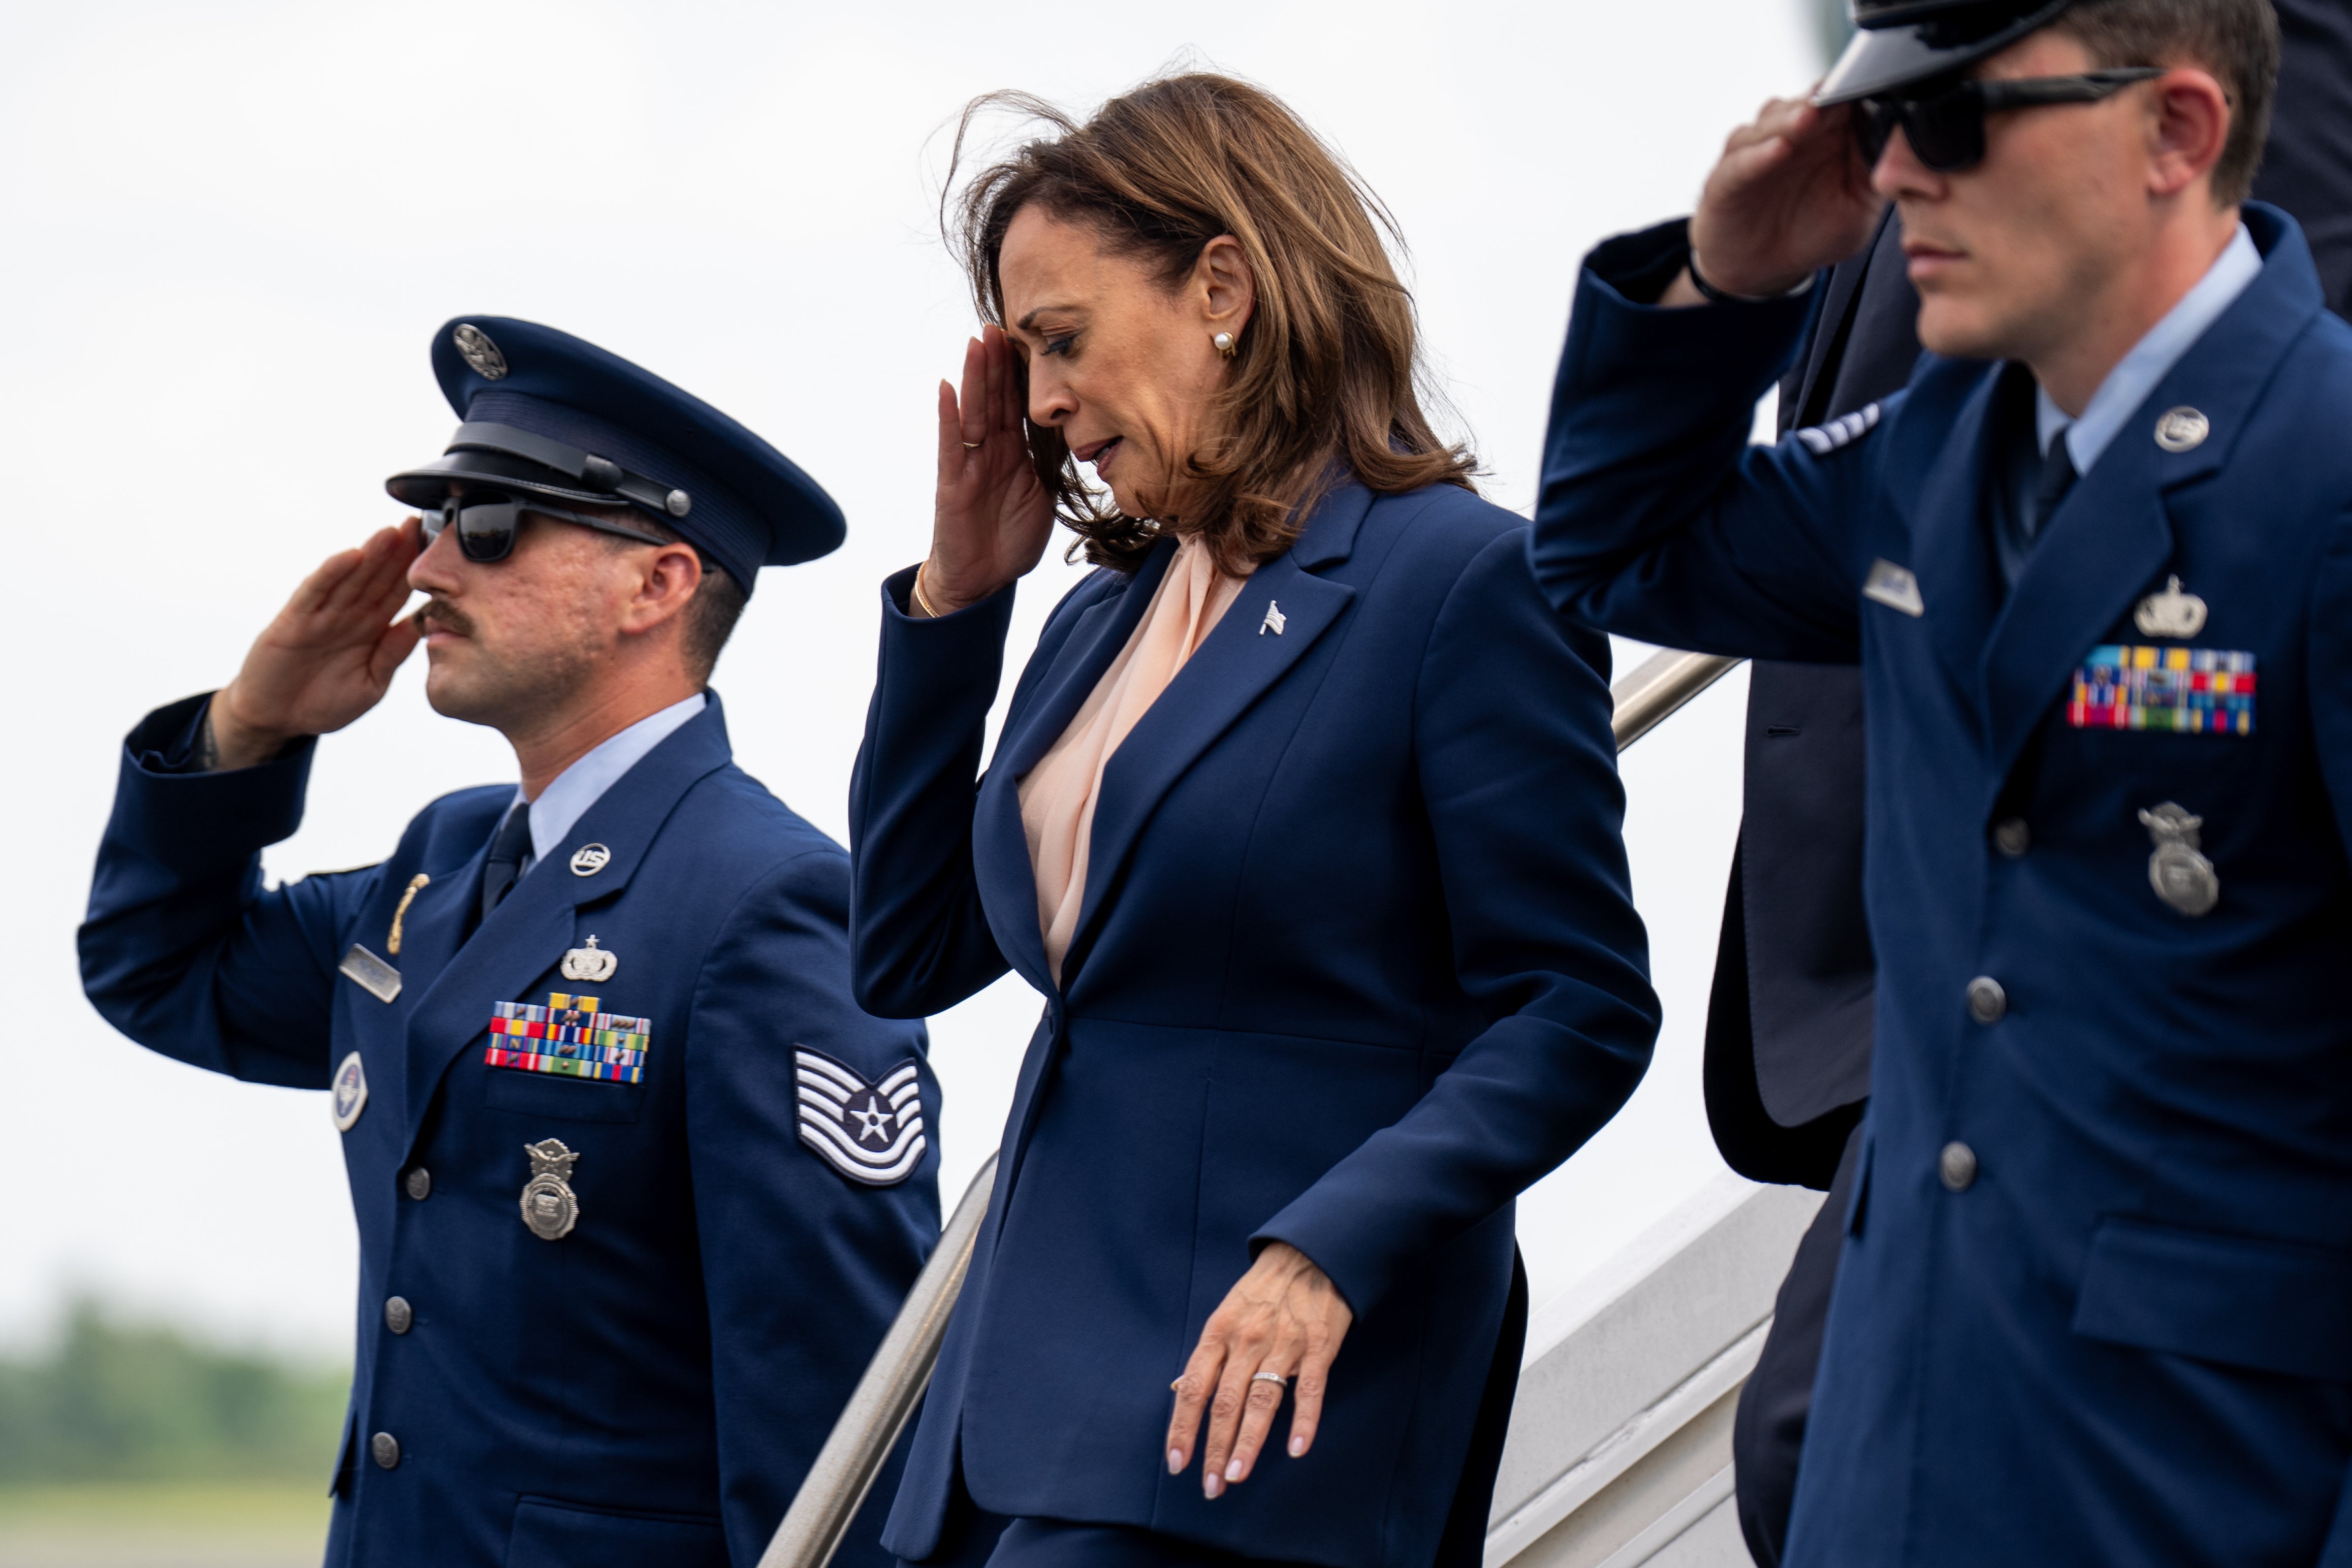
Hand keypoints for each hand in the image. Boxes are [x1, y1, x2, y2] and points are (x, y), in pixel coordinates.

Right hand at [206, 520, 422, 768]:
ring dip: (371, 554)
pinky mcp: (295, 621)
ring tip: (393, 532)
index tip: (441, 550)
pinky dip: (332, 574)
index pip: (398, 593)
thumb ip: (393, 653)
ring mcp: (322, 615)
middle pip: (378, 577)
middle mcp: (349, 615)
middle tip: (422, 524)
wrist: (277, 719)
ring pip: (351, 578)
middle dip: (399, 551)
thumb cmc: (324, 701)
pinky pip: (316, 593)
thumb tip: (425, 624)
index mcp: (371, 628)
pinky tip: (351, 556)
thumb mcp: (371, 682)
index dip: (417, 571)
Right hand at [917, 326, 1054, 615]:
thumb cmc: (1011, 538)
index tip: (1032, 338)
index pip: (1020, 404)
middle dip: (998, 362)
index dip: (1024, 373)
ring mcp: (971, 462)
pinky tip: (947, 387)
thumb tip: (1078, 433)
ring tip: (977, 341)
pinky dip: (948, 416)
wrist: (983, 579)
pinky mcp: (953, 481)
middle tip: (1001, 322)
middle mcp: (992, 451)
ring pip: (974, 411)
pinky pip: (950, 443)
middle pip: (996, 397)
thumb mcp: (1044, 495)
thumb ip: (1053, 464)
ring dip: (976, 377)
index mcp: (1017, 453)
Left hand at [1164, 1242, 1352, 1499]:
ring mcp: (1284, 1345)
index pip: (1194, 1388)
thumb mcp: (1226, 1313)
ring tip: (1236, 1476)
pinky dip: (1304, 1422)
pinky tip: (1297, 1450)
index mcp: (1219, 1332)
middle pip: (1225, 1403)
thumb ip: (1210, 1356)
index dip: (1183, 1427)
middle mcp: (1247, 1340)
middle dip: (1214, 1449)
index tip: (1177, 1462)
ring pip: (1261, 1402)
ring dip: (1247, 1444)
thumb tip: (1182, 1394)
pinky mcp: (1318, 1348)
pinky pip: (1310, 1391)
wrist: (1310, 1254)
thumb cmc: (1262, 1290)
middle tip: (1209, 1487)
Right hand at [1672, 95, 1883, 303]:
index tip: (1875, 85)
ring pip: (1771, 123)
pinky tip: (1778, 150)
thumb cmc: (1812, 232)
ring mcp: (1756, 151)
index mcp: (1828, 133)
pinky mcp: (1725, 177)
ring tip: (1808, 117)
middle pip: (1808, 102)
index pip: (1844, 99)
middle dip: (1823, 98)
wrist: (1762, 270)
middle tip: (1838, 94)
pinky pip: (1742, 161)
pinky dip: (1759, 154)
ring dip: (1790, 119)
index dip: (1857, 91)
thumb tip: (1906, 146)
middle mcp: (1790, 133)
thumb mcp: (1858, 208)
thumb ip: (1877, 175)